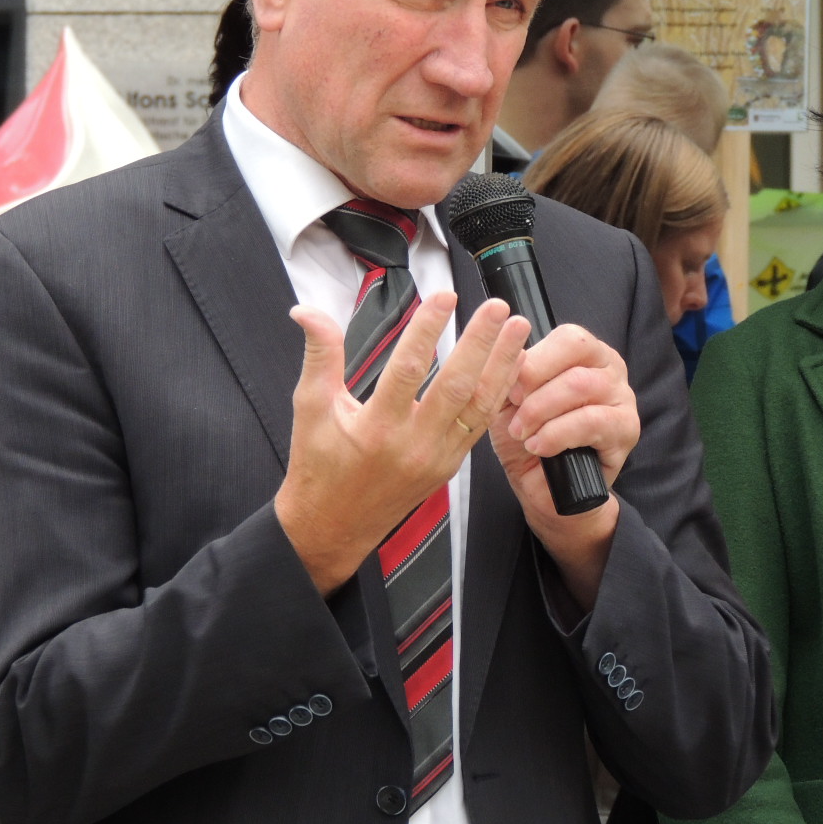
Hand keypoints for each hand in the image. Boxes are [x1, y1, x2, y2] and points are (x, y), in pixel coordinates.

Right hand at [276, 292, 530, 594]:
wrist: (331, 527)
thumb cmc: (319, 467)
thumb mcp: (310, 407)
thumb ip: (318, 354)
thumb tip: (306, 310)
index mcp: (377, 428)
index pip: (408, 368)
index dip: (428, 329)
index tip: (444, 296)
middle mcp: (413, 445)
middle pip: (456, 385)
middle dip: (480, 342)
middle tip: (496, 307)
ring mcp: (437, 458)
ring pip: (478, 406)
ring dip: (501, 364)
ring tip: (517, 329)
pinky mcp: (449, 466)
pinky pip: (479, 425)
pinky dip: (497, 394)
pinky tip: (509, 367)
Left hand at [489, 324, 637, 608]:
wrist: (543, 487)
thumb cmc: (529, 435)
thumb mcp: (508, 400)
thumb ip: (511, 374)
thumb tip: (511, 351)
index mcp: (584, 353)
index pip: (568, 337)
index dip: (536, 359)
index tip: (512, 385)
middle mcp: (610, 369)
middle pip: (576, 357)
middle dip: (535, 386)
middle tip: (514, 410)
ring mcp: (623, 398)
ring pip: (582, 387)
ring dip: (542, 411)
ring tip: (523, 432)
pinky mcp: (626, 431)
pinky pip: (591, 422)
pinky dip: (557, 434)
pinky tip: (540, 446)